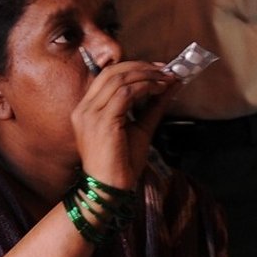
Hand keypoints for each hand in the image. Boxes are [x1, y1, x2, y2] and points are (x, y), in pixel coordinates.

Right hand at [72, 59, 178, 187]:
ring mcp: (90, 114)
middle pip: (113, 72)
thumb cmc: (121, 164)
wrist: (110, 189)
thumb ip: (153, 107)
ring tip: (166, 80)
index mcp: (87, 109)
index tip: (158, 69)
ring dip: (147, 76)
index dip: (134, 67)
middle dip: (142, 67)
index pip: (108, 76)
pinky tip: (159, 90)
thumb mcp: (140, 129)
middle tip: (165, 70)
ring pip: (120, 79)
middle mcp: (84, 108)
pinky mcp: (102, 121)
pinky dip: (145, 87)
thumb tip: (171, 86)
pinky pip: (126, 93)